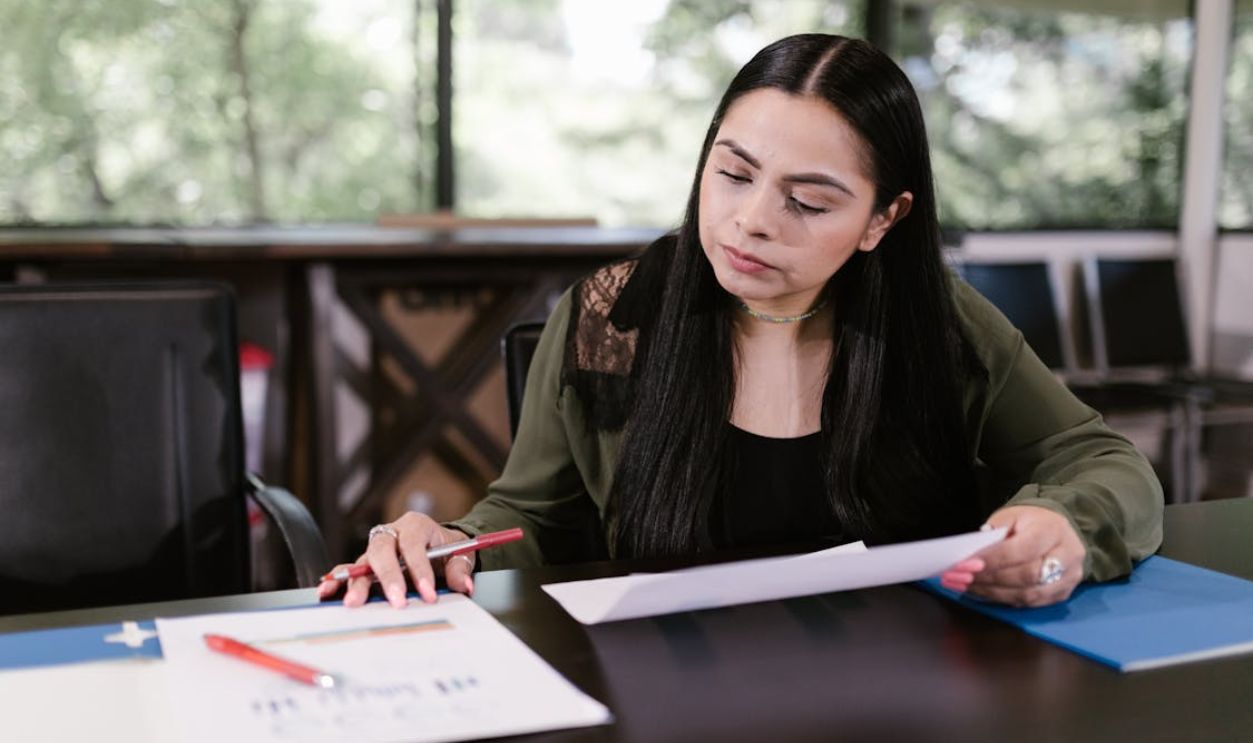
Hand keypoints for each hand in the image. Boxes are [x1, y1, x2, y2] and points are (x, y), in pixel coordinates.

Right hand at [316, 512, 475, 607]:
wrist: (438, 546)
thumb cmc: (447, 549)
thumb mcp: (460, 554)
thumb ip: (460, 568)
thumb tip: (462, 585)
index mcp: (416, 525)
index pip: (414, 545)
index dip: (420, 570)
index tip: (428, 594)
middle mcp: (391, 534)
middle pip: (382, 551)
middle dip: (388, 577)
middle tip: (396, 602)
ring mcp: (376, 550)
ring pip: (362, 562)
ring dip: (355, 583)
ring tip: (352, 602)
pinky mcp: (367, 565)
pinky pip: (349, 571)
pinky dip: (339, 581)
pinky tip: (328, 593)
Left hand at [939, 505, 1085, 606]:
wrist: (1060, 532)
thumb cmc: (1032, 523)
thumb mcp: (1013, 515)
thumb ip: (995, 531)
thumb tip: (974, 552)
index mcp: (1053, 530)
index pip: (1020, 549)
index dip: (992, 560)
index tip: (965, 564)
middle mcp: (1067, 555)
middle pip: (1026, 575)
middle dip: (990, 578)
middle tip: (960, 577)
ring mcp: (1068, 578)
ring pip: (1028, 594)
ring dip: (993, 592)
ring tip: (966, 586)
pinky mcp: (1062, 595)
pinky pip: (1029, 603)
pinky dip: (1002, 599)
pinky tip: (982, 592)